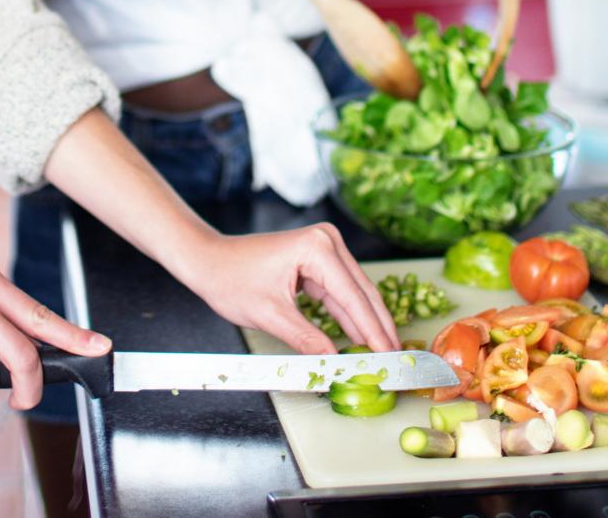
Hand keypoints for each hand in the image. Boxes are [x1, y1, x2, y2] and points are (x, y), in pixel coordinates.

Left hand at [180, 225, 400, 355]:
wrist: (208, 260)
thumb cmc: (231, 279)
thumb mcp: (270, 315)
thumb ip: (307, 341)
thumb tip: (335, 365)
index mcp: (317, 248)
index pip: (354, 298)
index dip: (375, 333)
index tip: (393, 359)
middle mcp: (327, 242)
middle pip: (362, 294)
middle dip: (379, 329)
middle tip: (399, 362)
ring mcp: (324, 248)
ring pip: (355, 294)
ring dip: (367, 324)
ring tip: (385, 356)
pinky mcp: (318, 259)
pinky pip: (340, 292)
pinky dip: (350, 317)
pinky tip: (362, 340)